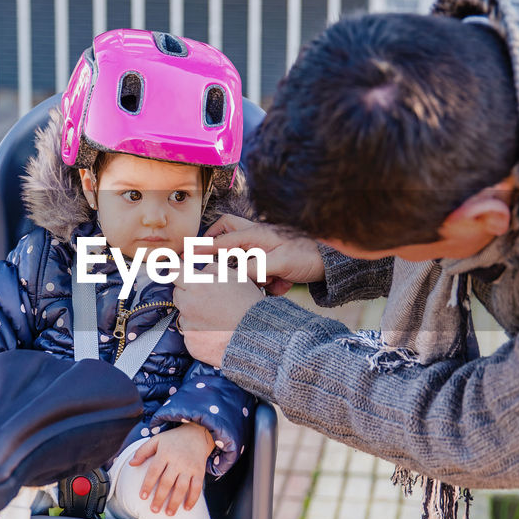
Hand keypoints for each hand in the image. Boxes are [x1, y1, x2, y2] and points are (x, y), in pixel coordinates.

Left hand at [128, 423, 214, 515]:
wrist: (197, 433)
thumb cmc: (173, 439)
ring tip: (168, 513)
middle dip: (160, 498)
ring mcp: (189, 467)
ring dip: (175, 502)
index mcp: (165, 453)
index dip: (148, 484)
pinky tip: (187, 508)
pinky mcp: (199, 471)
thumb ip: (142, 451)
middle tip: (153, 510)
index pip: (154, 471)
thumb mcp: (156, 440)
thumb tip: (131, 464)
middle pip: (167, 482)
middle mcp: (178, 461)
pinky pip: (197, 487)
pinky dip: (193, 499)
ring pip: (182, 487)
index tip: (142, 497)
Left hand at [172, 263, 263, 366]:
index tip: (180, 272)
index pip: (174, 271)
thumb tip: (201, 269)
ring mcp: (188, 325)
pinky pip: (189, 333)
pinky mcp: (191, 342)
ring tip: (215, 316)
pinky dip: (198, 331)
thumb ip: (212, 268)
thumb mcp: (235, 276)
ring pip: (183, 314)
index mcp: (197, 285)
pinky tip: (214, 330)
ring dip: (193, 313)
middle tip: (208, 298)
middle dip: (188, 293)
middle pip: (177, 293)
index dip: (178, 270)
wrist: (256, 336)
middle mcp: (188, 305)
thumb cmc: (248, 305)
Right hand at [206, 214, 324, 293]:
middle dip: (219, 244)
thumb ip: (255, 268)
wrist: (332, 262)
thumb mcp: (280, 263)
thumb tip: (237, 276)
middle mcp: (258, 238)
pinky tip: (283, 286)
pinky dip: (269, 281)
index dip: (203, 246)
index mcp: (256, 235)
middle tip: (215, 260)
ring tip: (272, 282)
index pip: (223, 240)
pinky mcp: (273, 260)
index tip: (187, 251)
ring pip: (244, 258)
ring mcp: (265, 248)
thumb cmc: (308, 256)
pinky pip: (261, 270)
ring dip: (253, 274)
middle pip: (228, 233)